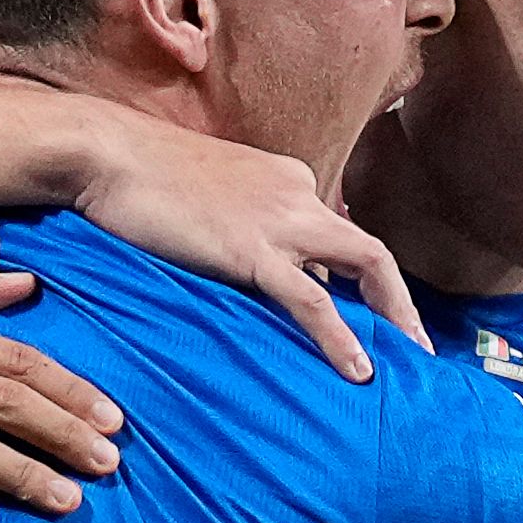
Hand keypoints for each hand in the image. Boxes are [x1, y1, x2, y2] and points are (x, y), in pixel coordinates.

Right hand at [71, 101, 429, 382]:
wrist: (106, 152)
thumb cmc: (142, 177)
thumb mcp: (210, 199)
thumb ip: (244, 231)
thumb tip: (264, 277)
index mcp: (288, 181)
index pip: (339, 238)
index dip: (359, 285)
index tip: (371, 323)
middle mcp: (296, 194)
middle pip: (371, 252)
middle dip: (399, 304)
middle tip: (416, 349)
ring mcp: (278, 220)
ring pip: (364, 265)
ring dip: (393, 318)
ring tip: (408, 362)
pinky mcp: (251, 248)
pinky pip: (311, 299)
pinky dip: (340, 336)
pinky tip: (356, 370)